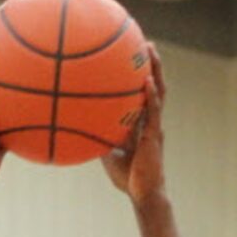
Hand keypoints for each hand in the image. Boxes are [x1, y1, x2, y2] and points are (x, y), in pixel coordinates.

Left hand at [101, 44, 163, 207]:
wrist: (143, 194)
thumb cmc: (128, 178)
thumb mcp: (107, 155)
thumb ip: (98, 139)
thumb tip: (78, 128)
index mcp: (141, 124)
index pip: (142, 94)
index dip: (140, 75)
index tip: (133, 55)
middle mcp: (150, 120)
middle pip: (153, 85)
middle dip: (151, 64)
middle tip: (144, 42)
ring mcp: (154, 126)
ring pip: (158, 92)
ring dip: (155, 70)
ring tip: (150, 50)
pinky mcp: (154, 135)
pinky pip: (153, 111)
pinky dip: (151, 95)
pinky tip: (147, 80)